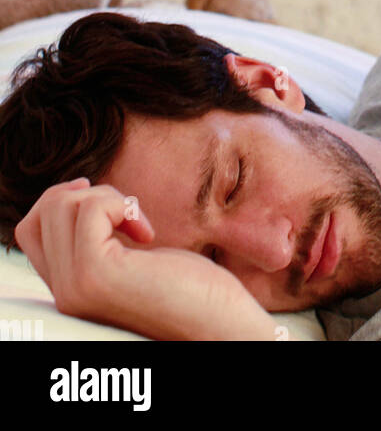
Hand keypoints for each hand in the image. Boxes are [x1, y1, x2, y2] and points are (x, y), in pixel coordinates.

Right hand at [14, 178, 284, 340]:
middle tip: (127, 214)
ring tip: (137, 223)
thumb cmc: (186, 286)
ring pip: (60, 206)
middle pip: (42, 212)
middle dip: (89, 194)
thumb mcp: (127, 257)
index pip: (30, 230)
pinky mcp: (95, 275)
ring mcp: (75, 287)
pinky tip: (147, 233)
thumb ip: (96, 240)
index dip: (64, 202)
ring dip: (107, 197)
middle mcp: (63, 293)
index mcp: (68, 288)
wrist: (217, 323)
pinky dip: (121, 204)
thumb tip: (78, 190)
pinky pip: (88, 210)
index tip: (107, 206)